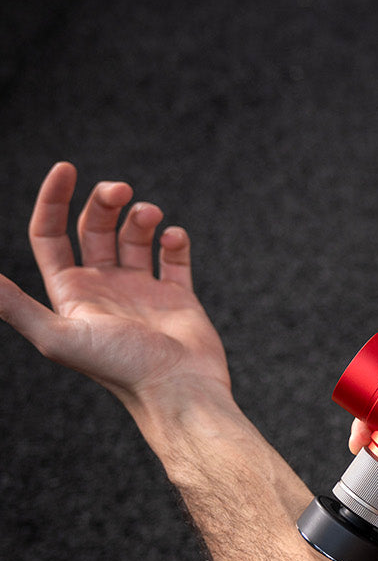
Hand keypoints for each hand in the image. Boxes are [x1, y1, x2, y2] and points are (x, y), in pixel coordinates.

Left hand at [0, 162, 230, 413]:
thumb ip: (14, 307)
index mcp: (72, 294)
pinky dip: (175, 239)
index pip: (51, 236)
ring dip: (141, 216)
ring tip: (152, 216)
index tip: (66, 169)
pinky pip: (174, 257)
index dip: (53, 200)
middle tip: (120, 191)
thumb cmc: (120, 367)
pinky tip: (174, 238)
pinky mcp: (178, 298)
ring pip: (135, 236)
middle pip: (94, 228)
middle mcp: (104, 289)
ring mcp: (142, 292)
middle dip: (104, 201)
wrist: (177, 391)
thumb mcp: (58, 335)